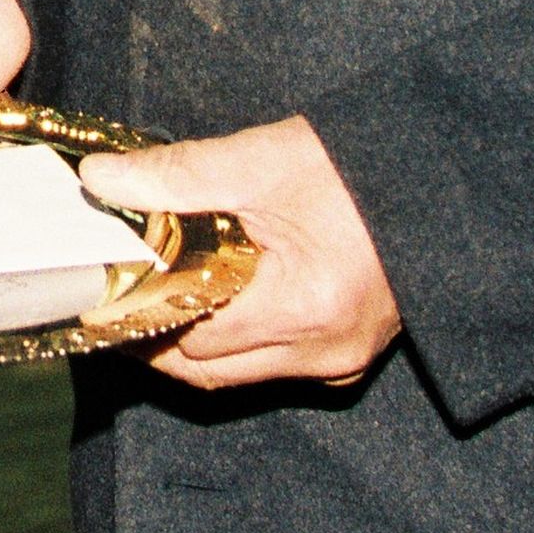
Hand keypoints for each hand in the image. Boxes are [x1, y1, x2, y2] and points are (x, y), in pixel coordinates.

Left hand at [78, 117, 400, 388]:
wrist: (434, 180)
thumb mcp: (263, 160)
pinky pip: (272, 364)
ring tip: (156, 293)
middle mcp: (324, 351)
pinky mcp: (350, 354)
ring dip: (194, 340)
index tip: (98, 293)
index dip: (137, 316)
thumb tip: (103, 179)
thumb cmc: (361, 168)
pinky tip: (213, 300)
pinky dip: (236, 339)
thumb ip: (178, 175)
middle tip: (117, 293)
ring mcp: (340, 360)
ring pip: (237, 372)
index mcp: (302, 308)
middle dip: (156, 335)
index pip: (187, 337)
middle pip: (207, 368)